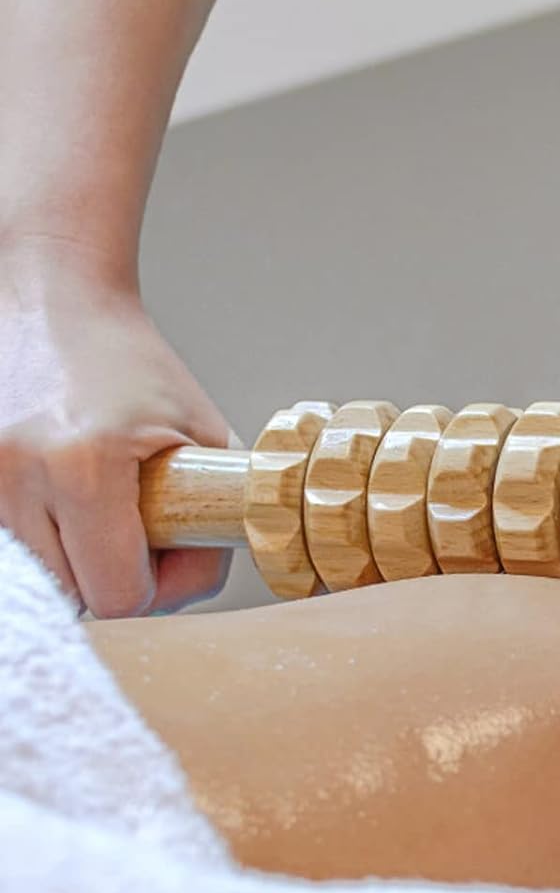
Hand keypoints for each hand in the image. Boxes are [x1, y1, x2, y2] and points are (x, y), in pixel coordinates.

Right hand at [0, 242, 230, 615]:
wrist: (54, 298)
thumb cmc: (134, 364)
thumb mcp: (204, 440)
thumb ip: (208, 527)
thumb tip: (185, 587)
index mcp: (84, 466)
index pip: (117, 594)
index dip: (154, 587)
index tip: (167, 552)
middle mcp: (18, 473)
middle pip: (73, 594)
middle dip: (112, 576)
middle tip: (135, 532)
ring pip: (36, 574)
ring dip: (70, 557)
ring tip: (94, 508)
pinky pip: (9, 541)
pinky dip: (39, 535)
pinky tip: (61, 500)